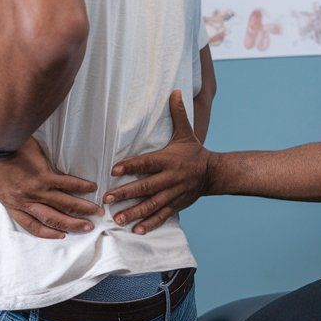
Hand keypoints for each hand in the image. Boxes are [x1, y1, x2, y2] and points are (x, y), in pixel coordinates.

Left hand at [0, 136, 102, 239]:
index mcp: (12, 203)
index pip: (31, 225)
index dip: (47, 232)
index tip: (62, 235)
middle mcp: (26, 200)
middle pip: (52, 218)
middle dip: (72, 224)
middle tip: (88, 228)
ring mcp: (36, 188)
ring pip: (63, 203)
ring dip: (81, 209)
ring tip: (96, 211)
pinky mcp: (44, 174)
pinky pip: (66, 183)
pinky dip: (80, 186)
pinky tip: (91, 188)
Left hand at [104, 91, 213, 233]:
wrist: (213, 173)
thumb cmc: (193, 151)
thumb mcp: (185, 132)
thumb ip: (178, 113)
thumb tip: (175, 90)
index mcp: (168, 160)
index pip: (146, 162)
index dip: (130, 166)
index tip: (114, 170)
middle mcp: (169, 178)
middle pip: (145, 187)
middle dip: (125, 194)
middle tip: (107, 199)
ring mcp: (173, 193)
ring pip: (151, 204)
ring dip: (134, 212)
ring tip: (117, 218)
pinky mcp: (176, 204)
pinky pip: (162, 215)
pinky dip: (150, 224)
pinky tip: (136, 230)